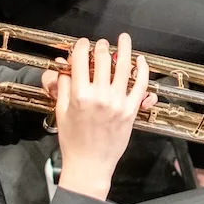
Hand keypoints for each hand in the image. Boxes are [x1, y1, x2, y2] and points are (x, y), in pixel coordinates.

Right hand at [43, 35, 152, 200]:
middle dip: (101, 46)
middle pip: (103, 59)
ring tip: (124, 38)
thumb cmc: (73, 140)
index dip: (82, 46)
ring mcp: (118, 102)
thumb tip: (63, 67)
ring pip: (124, 67)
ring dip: (124, 48)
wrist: (89, 165)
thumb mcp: (61, 111)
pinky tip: (140, 59)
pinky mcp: (131, 110)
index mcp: (80, 95)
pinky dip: (142, 69)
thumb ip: (63, 86)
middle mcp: (100, 96)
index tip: (83, 43)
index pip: (82, 60)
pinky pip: (141, 85)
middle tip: (101, 43)